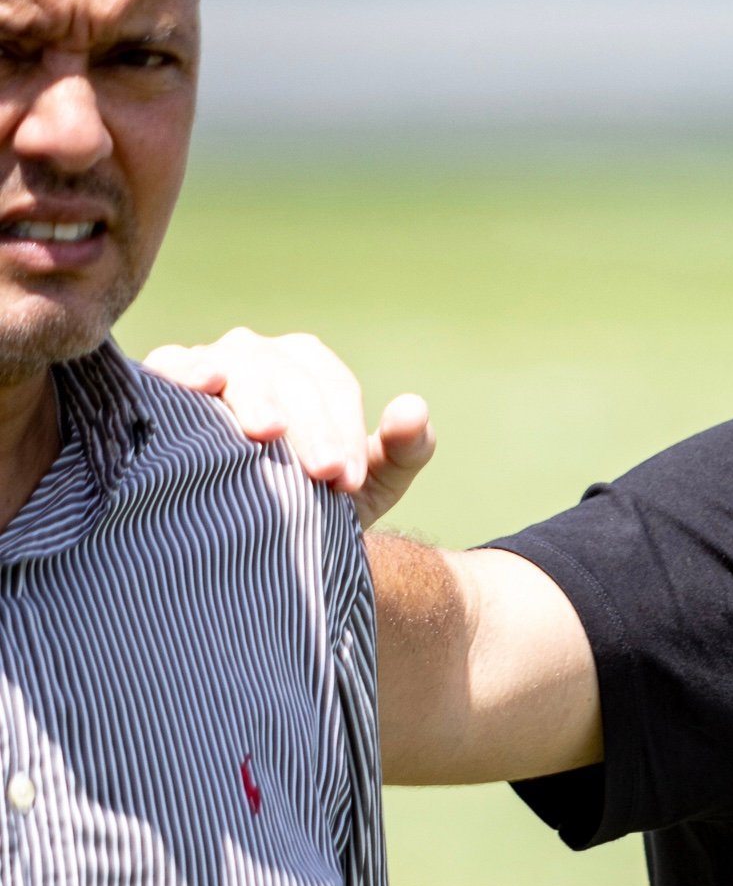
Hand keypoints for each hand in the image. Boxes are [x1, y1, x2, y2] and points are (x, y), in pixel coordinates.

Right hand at [140, 329, 433, 526]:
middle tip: (321, 471)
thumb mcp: (372, 482)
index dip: (344, 433)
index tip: (346, 480)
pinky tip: (197, 386)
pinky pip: (170, 365)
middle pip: (288, 377)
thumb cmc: (318, 498)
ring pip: (236, 367)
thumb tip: (414, 408)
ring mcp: (212, 361)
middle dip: (309, 426)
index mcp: (311, 368)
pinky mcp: (164, 378)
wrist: (255, 531)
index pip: (332, 390)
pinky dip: (182, 372)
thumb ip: (406, 449)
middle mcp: (261, 354)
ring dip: (254, 397)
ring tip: (266, 430)